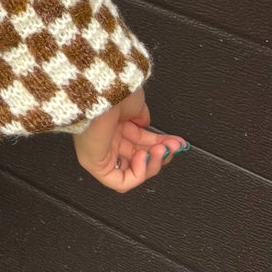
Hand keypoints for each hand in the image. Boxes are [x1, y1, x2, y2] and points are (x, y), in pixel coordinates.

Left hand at [72, 86, 186, 191]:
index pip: (141, 142)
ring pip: (132, 171)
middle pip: (139, 156)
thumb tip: (147, 127)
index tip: (176, 143)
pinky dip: (138, 174)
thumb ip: (142, 117)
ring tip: (161, 150)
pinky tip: (143, 158)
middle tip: (173, 147)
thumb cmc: (115, 91)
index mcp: (115, 123)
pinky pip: (120, 181)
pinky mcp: (94, 163)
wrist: (102, 90)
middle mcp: (107, 138)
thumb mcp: (135, 103)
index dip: (161, 144)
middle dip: (161, 154)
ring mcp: (101, 151)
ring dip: (153, 163)